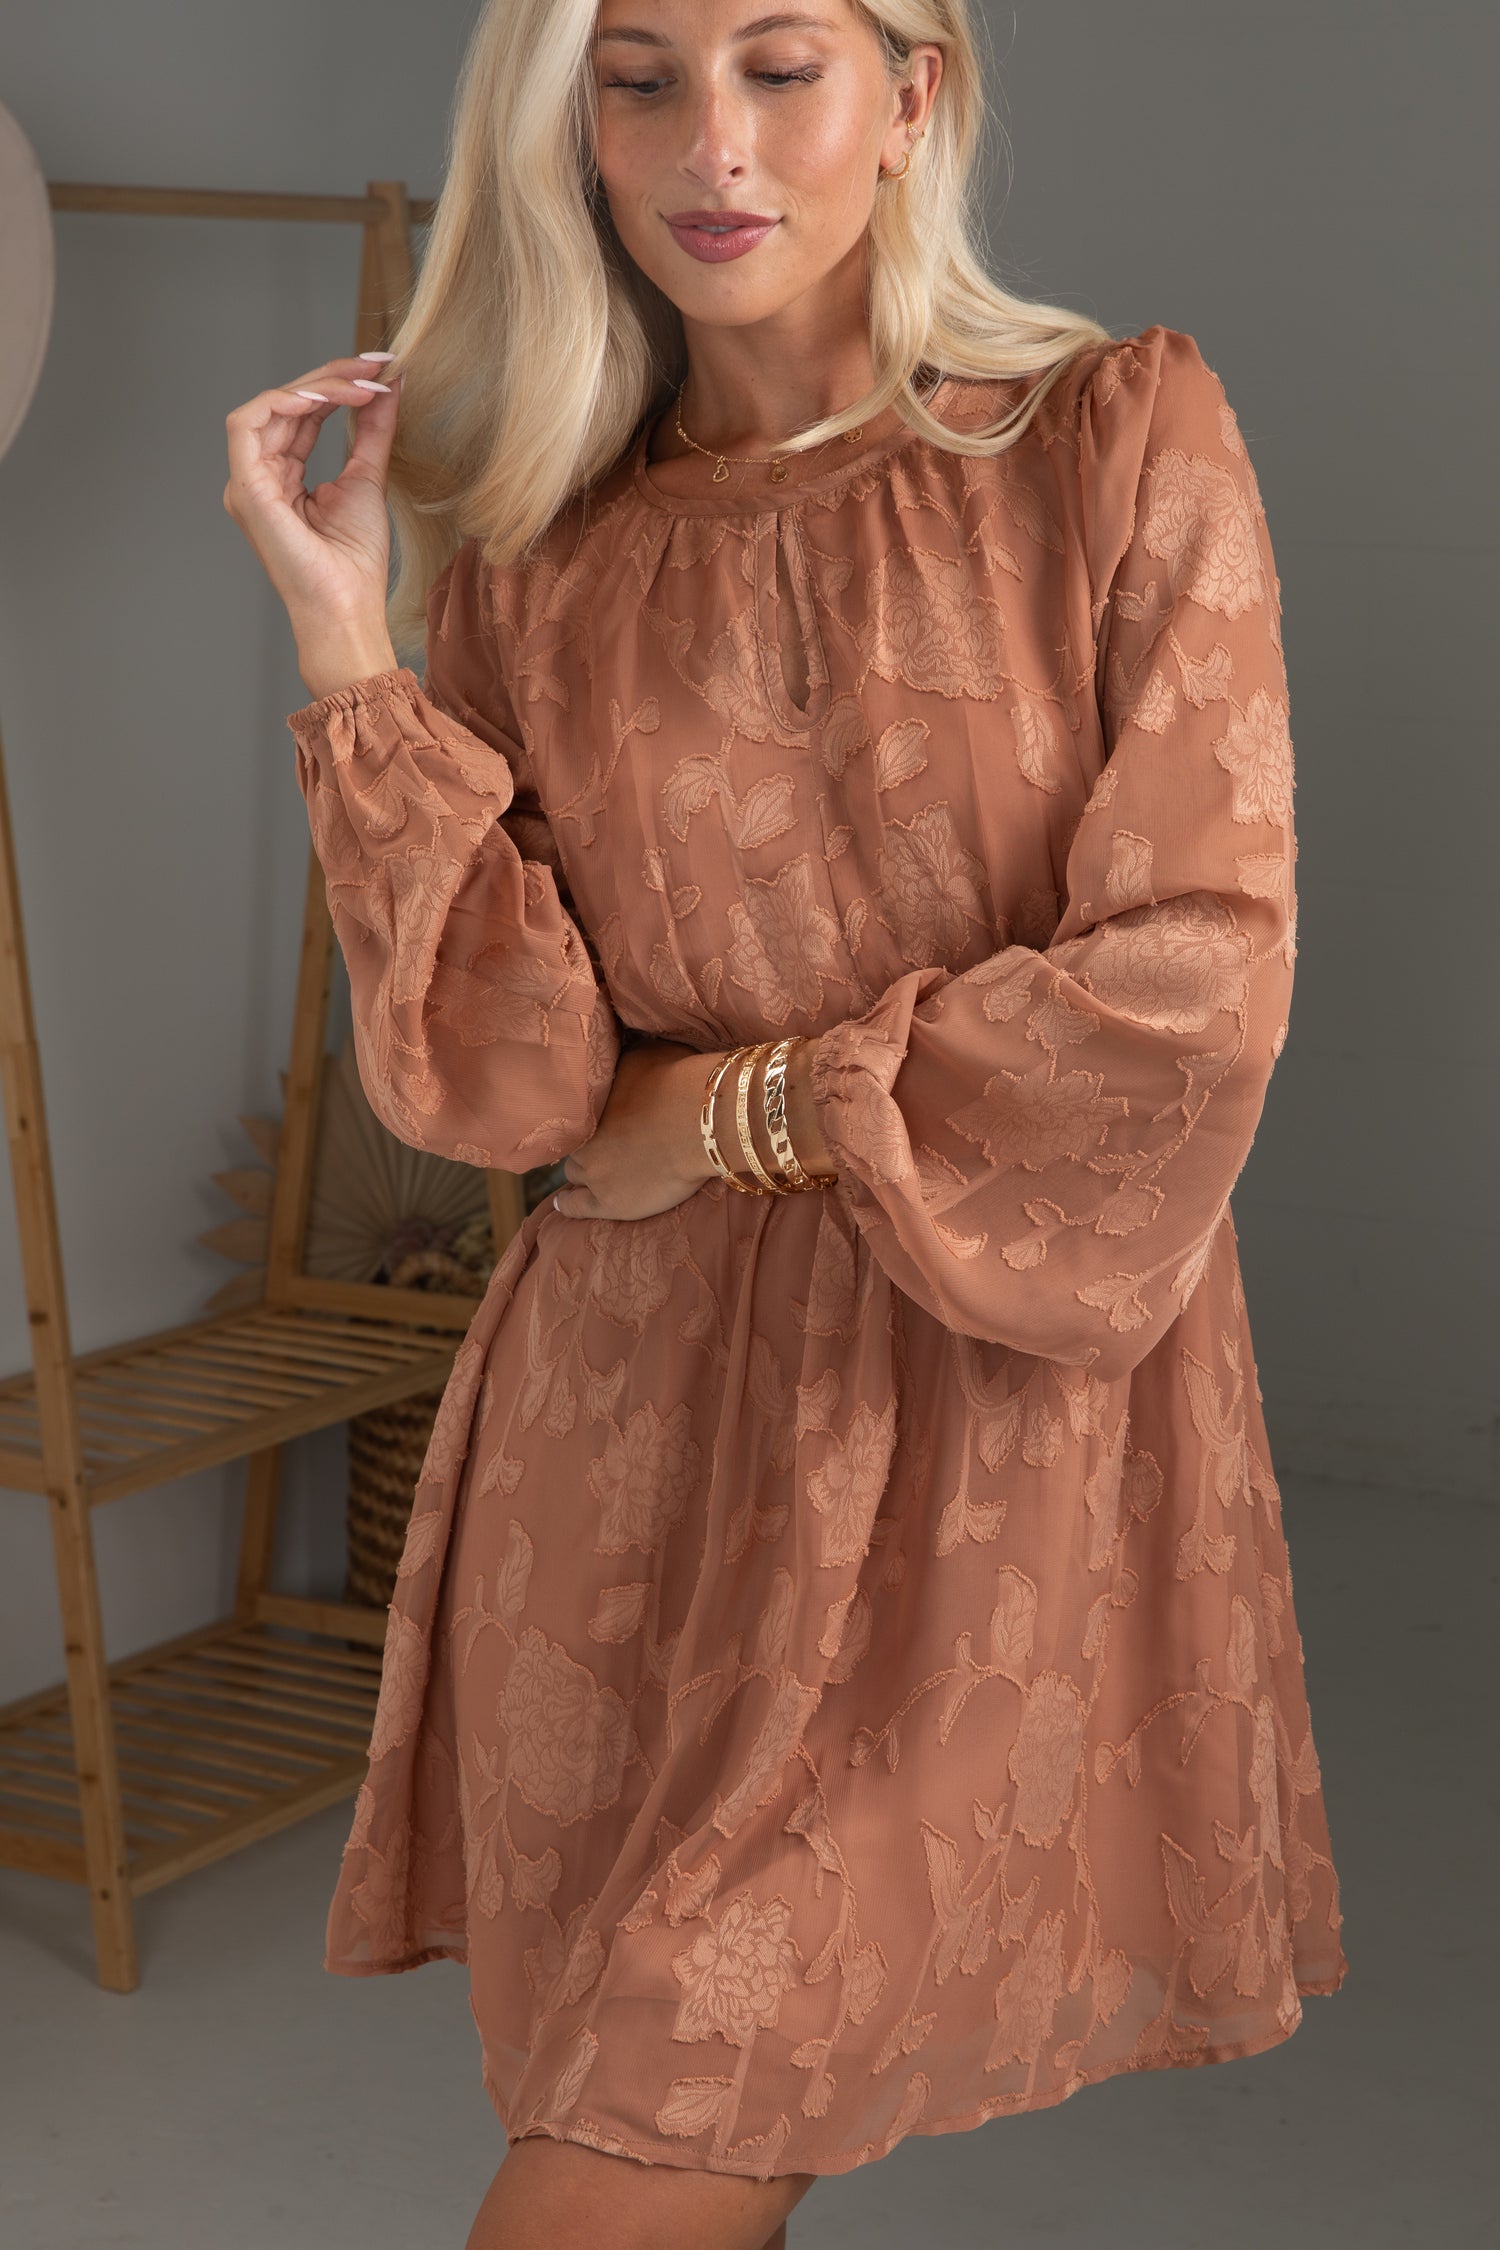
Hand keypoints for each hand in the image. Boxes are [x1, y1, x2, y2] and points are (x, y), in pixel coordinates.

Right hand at [222, 354, 401, 693]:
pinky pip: (248, 424)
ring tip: (361, 384)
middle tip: (375, 365)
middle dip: (331, 377)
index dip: (337, 385)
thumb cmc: (354, 563)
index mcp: (283, 478)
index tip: (380, 369)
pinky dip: (285, 402)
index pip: (302, 415)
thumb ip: (372, 430)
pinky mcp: (245, 488)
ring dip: (317, 387)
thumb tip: (388, 385)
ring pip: (270, 406)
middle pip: (286, 405)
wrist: (346, 609)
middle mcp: (259, 477)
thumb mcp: (368, 479)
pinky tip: (325, 397)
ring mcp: (247, 482)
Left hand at [552, 1035, 836, 1221]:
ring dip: (575, 1171)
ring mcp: (591, 1168)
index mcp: (592, 1098)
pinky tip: (560, 1205)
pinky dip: (567, 1204)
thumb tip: (622, 1041)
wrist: (697, 1120)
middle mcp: (582, 1131)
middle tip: (590, 1141)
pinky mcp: (607, 1201)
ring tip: (571, 1176)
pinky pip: (576, 1205)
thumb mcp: (649, 1053)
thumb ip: (629, 1056)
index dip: (587, 1113)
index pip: (577, 1108)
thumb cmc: (680, 1079)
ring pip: (571, 1172)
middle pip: (573, 1139)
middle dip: (581, 1140)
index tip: (593, 1113)